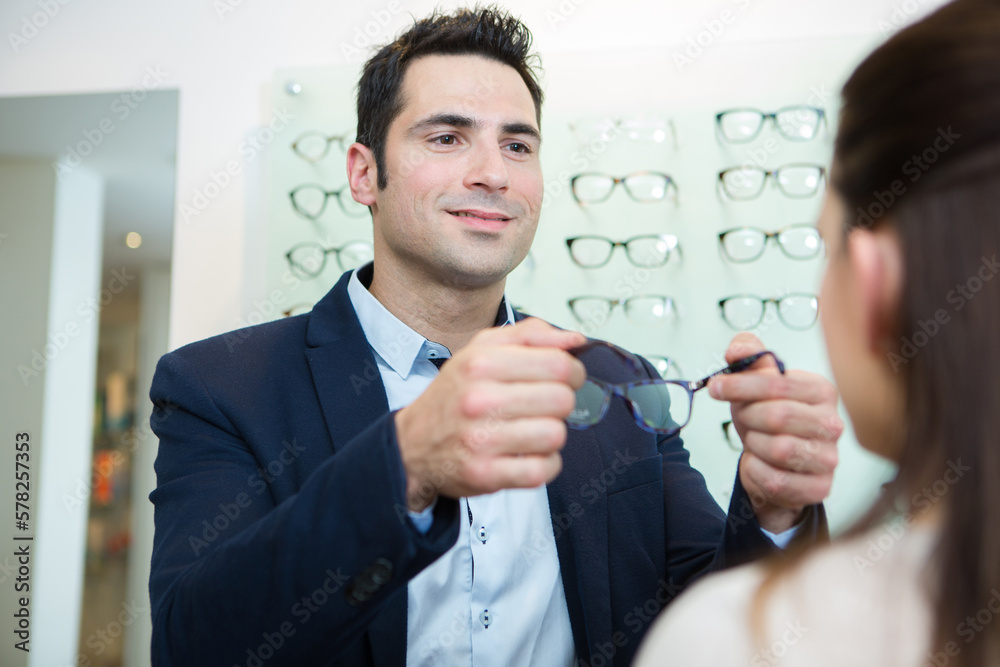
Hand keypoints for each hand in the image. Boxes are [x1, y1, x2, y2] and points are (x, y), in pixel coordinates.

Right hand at [395, 318, 585, 510]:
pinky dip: (545, 464)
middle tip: (544, 405)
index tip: (564, 378)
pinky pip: (543, 469)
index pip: (558, 363)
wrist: (411, 445)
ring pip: (555, 435)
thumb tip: (575, 340)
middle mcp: (479, 399)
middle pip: (561, 399)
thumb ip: (530, 336)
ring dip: (551, 434)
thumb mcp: (481, 351)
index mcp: (482, 363)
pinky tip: (529, 454)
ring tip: (532, 429)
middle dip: (562, 403)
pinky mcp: (485, 474)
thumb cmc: (453, 396)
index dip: (572, 370)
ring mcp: (481, 439)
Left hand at [708, 333, 842, 533]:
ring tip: (756, 441)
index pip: (778, 383)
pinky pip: (775, 480)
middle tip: (742, 418)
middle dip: (748, 416)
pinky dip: (756, 472)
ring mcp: (829, 458)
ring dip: (754, 444)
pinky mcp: (819, 488)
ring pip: (779, 449)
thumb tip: (737, 349)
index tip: (716, 388)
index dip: (741, 384)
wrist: (774, 463)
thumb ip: (748, 357)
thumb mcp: (755, 383)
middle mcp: (832, 424)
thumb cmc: (766, 417)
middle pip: (778, 416)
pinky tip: (759, 463)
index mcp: (821, 391)